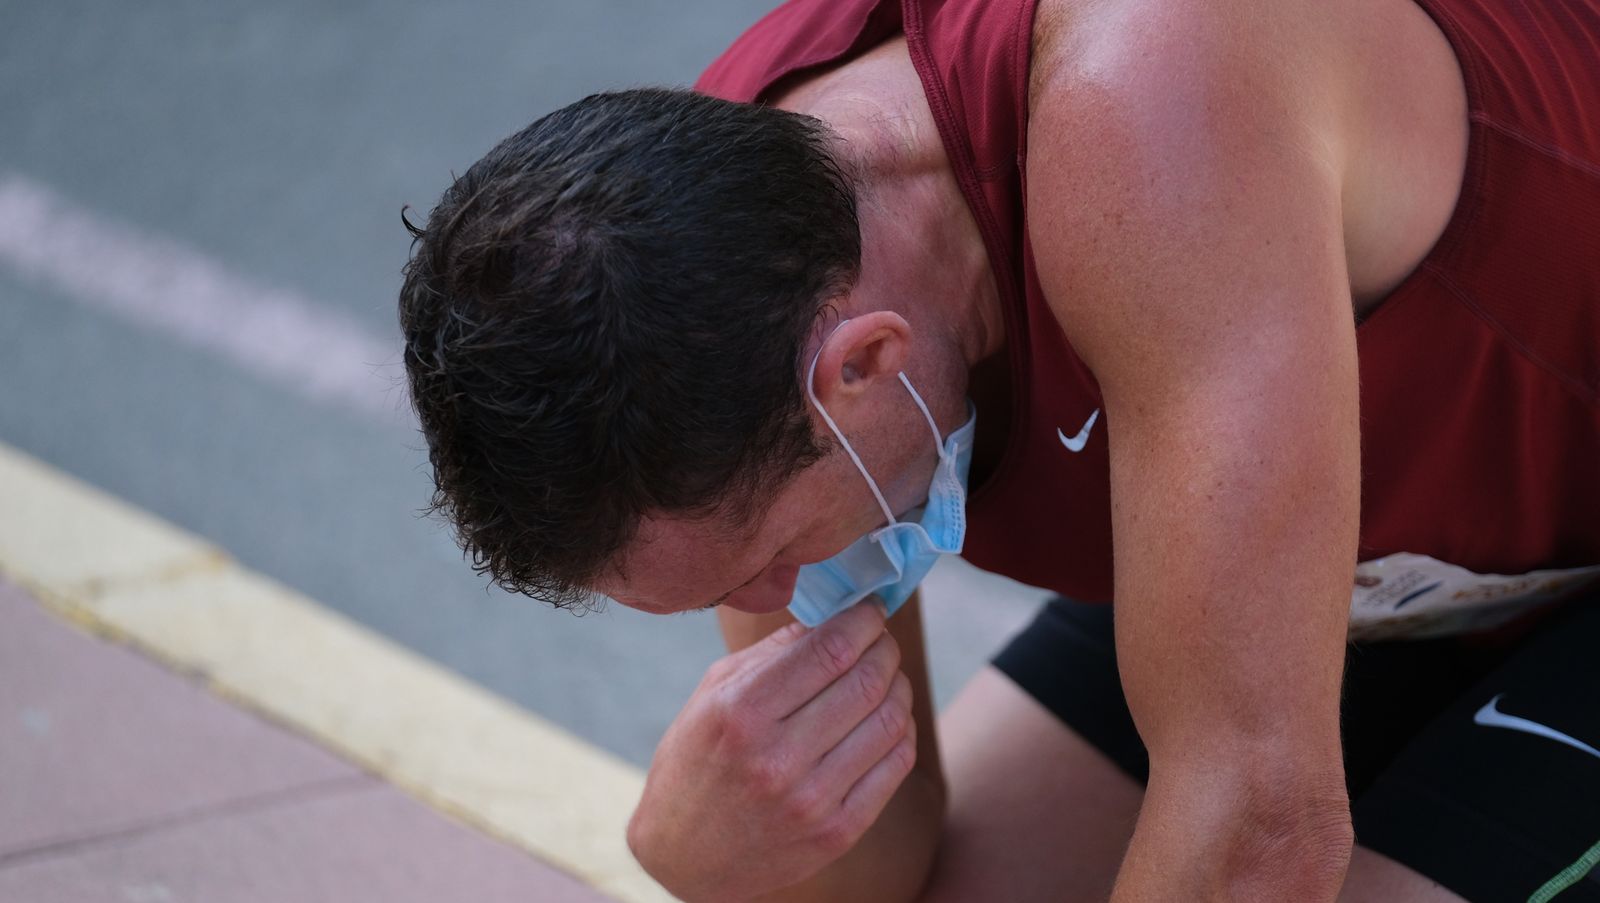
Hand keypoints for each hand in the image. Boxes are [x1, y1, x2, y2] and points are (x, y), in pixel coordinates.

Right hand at [627, 602, 916, 901]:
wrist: (685, 856)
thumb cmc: (695, 763)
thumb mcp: (711, 697)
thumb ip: (771, 654)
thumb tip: (831, 617)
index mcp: (740, 713)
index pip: (830, 650)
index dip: (863, 620)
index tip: (870, 610)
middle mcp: (777, 758)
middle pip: (867, 681)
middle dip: (884, 648)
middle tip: (881, 639)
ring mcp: (812, 800)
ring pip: (890, 720)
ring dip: (898, 686)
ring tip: (886, 677)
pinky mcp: (838, 832)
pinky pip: (895, 765)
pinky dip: (902, 730)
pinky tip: (887, 718)